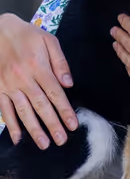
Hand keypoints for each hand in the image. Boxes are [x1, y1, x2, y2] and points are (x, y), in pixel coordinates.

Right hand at [0, 14, 77, 147]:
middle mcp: (23, 78)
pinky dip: (11, 124)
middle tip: (61, 140)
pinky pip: (4, 109)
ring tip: (44, 144)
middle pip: (40, 105)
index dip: (64, 110)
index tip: (73, 125)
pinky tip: (18, 137)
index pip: (55, 93)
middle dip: (52, 124)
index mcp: (38, 67)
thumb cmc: (26, 35)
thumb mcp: (48, 41)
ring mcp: (7, 85)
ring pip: (22, 111)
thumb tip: (69, 83)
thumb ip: (60, 62)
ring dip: (33, 129)